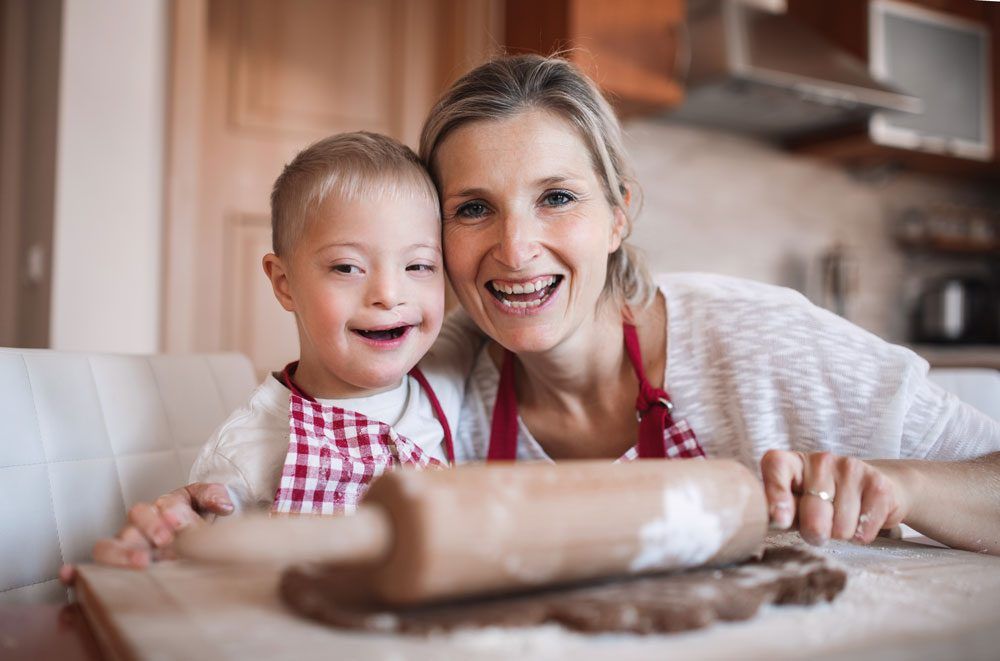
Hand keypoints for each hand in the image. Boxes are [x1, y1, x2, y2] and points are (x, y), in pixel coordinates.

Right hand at [59, 483, 233, 584]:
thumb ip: (214, 496)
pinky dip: (76, 573)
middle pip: (132, 521)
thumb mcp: (208, 504)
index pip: (159, 505)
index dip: (167, 512)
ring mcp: (127, 548)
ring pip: (108, 546)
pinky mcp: (117, 570)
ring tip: (142, 563)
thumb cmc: (200, 520)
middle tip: (167, 541)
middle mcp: (141, 527)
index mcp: (163, 508)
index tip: (178, 523)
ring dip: (120, 554)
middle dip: (148, 528)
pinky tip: (70, 576)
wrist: (203, 542)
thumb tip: (222, 504)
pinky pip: (90, 571)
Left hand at [760, 450, 908, 545]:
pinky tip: (860, 519)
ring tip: (841, 519)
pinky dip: (861, 535)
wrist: (871, 490)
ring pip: (840, 527)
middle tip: (818, 529)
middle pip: (813, 512)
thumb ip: (783, 511)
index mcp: (792, 462)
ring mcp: (850, 468)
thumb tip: (774, 521)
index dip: (776, 494)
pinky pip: (863, 530)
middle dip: (815, 532)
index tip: (779, 520)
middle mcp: (820, 460)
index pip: (776, 467)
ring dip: (840, 533)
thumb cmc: (823, 501)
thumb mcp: (797, 503)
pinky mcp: (877, 484)